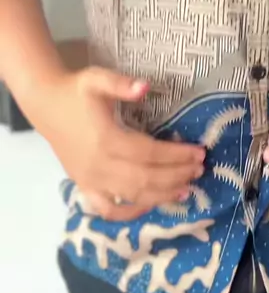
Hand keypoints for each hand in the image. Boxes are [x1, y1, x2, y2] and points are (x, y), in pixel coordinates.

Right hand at [37, 67, 205, 219]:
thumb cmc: (75, 91)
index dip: (177, 155)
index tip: (199, 152)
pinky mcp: (84, 186)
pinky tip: (150, 206)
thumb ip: (121, 83)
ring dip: (162, 196)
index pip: (150, 153)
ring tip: (187, 189)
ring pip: (132, 196)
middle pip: (146, 179)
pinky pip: (108, 209)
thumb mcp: (97, 79)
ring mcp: (91, 180)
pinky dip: (130, 213)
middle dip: (176, 176)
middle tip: (199, 170)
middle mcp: (100, 165)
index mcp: (106, 139)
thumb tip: (145, 87)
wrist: (45, 104)